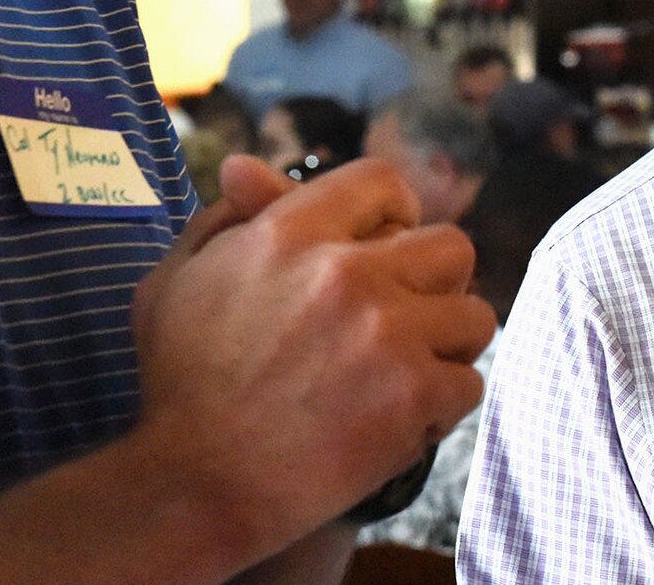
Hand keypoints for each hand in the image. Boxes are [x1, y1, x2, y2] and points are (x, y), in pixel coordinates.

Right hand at [129, 155, 495, 567]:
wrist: (192, 486)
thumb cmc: (177, 384)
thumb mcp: (178, 280)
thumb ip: (224, 218)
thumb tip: (245, 166)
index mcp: (292, 233)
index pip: (385, 184)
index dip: (395, 216)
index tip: (386, 251)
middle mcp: (347, 271)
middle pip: (452, 246)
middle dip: (435, 282)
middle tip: (404, 318)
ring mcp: (387, 333)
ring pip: (475, 316)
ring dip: (447, 346)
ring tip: (407, 371)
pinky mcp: (412, 395)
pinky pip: (469, 384)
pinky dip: (441, 408)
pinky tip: (400, 420)